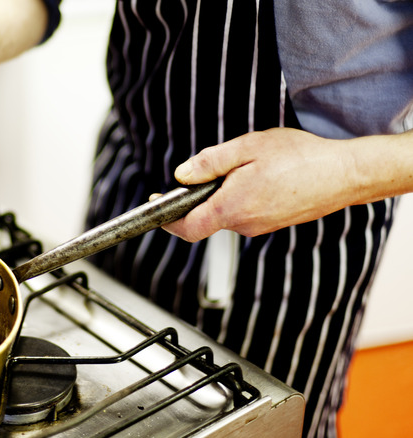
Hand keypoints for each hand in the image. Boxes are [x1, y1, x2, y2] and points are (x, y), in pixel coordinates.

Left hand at [160, 127, 364, 241]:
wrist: (344, 174)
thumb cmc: (299, 157)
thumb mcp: (247, 148)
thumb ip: (209, 162)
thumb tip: (181, 175)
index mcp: (231, 208)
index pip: (187, 227)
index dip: (166, 220)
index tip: (155, 206)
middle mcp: (244, 225)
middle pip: (205, 218)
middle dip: (200, 196)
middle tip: (213, 169)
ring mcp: (260, 227)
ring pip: (227, 213)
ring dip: (225, 194)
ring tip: (249, 167)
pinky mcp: (273, 225)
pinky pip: (245, 213)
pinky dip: (242, 197)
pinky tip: (262, 177)